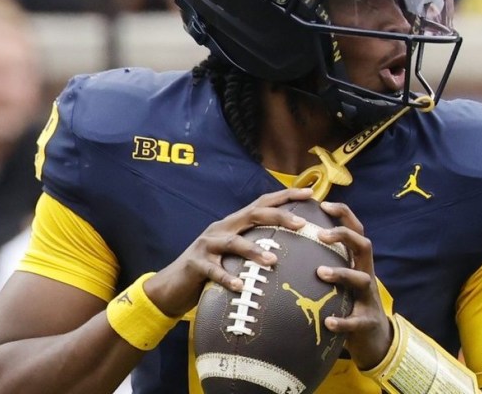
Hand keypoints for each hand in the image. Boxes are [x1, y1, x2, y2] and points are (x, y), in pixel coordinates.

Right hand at [143, 188, 314, 316]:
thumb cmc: (210, 270)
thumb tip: (290, 251)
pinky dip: (228, 278)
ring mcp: (207, 245)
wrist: (171, 285)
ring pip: (233, 242)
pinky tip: (241, 287)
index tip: (310, 194)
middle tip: (302, 224)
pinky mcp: (195, 265)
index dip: (285, 197)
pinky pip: (214, 270)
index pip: (262, 204)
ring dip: (254, 251)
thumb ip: (254, 247)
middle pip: (252, 215)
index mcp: (233, 224)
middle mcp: (221, 228)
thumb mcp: (233, 255)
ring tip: (273, 261)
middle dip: (278, 217)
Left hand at [315, 201, 392, 369]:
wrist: (374, 339)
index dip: (343, 214)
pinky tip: (328, 322)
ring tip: (320, 272)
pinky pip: (357, 320)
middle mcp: (366, 274)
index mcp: (358, 262)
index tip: (322, 204)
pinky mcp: (368, 322)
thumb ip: (324, 261)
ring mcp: (369, 298)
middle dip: (344, 236)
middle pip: (364, 245)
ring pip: (362, 279)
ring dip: (342, 273)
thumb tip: (289, 243)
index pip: (355, 230)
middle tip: (321, 234)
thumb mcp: (340, 280)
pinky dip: (343, 321)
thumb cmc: (348, 303)